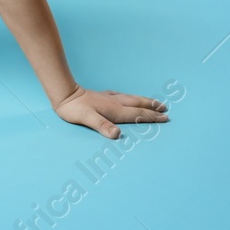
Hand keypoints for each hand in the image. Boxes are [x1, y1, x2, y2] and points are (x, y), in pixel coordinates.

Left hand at [51, 86, 168, 138]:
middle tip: (165, 109)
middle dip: (152, 107)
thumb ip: (102, 126)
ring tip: (153, 101)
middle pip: (138, 104)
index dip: (152, 117)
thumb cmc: (75, 109)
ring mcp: (108, 98)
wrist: (64, 94)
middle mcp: (115, 102)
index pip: (138, 114)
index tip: (165, 118)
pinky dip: (128, 97)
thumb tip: (117, 134)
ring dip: (143, 101)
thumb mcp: (88, 119)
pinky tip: (125, 97)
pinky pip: (120, 95)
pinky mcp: (101, 96)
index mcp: (115, 110)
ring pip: (131, 98)